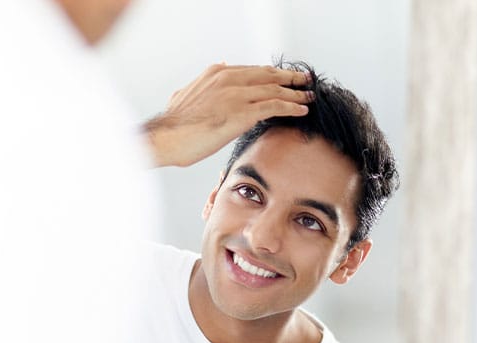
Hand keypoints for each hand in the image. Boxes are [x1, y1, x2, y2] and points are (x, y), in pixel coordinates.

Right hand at [144, 63, 312, 166]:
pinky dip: (291, 108)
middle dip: (290, 78)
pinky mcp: (242, 113)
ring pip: (275, 90)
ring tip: (310, 96)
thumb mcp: (186, 94)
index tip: (285, 77)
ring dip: (296, 93)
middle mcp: (229, 79)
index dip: (273, 74)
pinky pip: (274, 107)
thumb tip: (209, 74)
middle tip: (305, 80)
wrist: (167, 138)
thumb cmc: (175, 124)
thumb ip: (202, 84)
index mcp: (217, 73)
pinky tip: (302, 110)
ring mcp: (237, 95)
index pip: (253, 70)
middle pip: (269, 75)